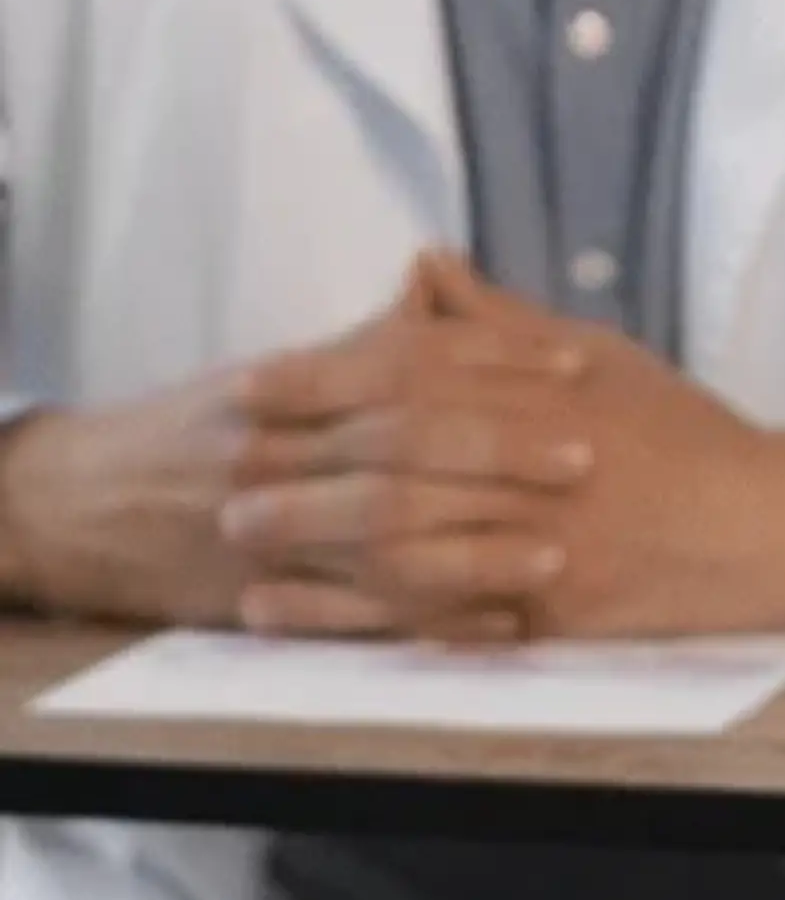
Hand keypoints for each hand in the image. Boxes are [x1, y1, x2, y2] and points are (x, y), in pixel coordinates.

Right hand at [0, 265, 585, 627]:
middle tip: (587, 454)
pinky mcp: (265, 603)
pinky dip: (433, 623)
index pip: (408, 361)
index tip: (577, 363)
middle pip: (404, 444)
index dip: (496, 358)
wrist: (82, 505)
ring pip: (384, 537)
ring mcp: (271, 533)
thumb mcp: (277, 370)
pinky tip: (502, 625)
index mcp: (291, 387)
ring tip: (557, 551)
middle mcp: (281, 453)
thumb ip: (367, 337)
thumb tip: (441, 274)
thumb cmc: (202, 428)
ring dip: (477, 547)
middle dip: (501, 448)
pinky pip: (360, 620)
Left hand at [225, 256, 784, 639]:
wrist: (767, 525)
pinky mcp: (553, 619)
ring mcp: (546, 548)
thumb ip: (502, 324)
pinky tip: (301, 618)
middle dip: (301, 472)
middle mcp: (540, 468)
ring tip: (242, 547)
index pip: (416, 377)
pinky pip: (444, 622)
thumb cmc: (681, 434)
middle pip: (398, 466)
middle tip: (222, 476)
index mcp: (548, 394)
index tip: (252, 385)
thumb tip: (423, 267)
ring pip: (409, 549)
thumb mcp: (600, 356)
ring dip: (315, 551)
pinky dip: (363, 621)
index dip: (325, 380)